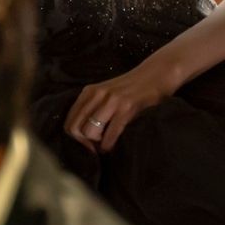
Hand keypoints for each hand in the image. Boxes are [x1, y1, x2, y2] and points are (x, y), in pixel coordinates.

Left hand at [64, 56, 180, 153]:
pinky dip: (108, 145)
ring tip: (103, 146)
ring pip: (90, 132)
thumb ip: (92, 107)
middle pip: (75, 128)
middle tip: (93, 150)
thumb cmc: (130, 89)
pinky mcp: (126, 108)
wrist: (155, 75)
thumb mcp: (105, 94)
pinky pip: (110, 134)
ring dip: (96, 145)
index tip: (85, 145)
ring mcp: (111, 101)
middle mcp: (96, 95)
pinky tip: (112, 147)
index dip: (73, 138)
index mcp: (89, 92)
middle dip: (82, 143)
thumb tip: (80, 133)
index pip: (69, 119)